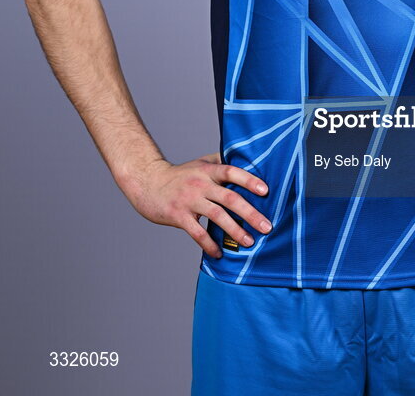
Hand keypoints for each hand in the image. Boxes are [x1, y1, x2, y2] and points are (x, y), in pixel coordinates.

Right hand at [119, 152, 271, 257]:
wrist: (147, 182)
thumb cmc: (179, 174)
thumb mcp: (199, 163)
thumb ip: (220, 162)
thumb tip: (246, 160)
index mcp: (208, 170)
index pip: (232, 172)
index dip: (249, 180)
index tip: (266, 191)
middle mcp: (200, 184)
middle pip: (229, 198)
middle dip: (250, 213)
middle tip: (267, 226)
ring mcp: (189, 200)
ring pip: (217, 216)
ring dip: (235, 230)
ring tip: (249, 242)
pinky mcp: (177, 215)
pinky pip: (197, 232)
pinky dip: (209, 244)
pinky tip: (219, 253)